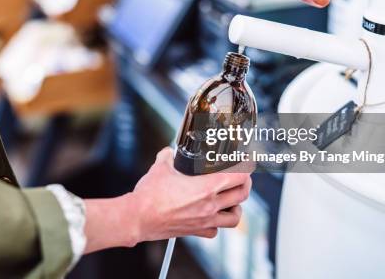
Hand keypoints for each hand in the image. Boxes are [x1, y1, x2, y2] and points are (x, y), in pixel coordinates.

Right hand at [83, 148, 251, 253]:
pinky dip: (217, 223)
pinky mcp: (195, 231)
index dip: (245, 168)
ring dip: (237, 206)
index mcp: (206, 187)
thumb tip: (169, 152)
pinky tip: (212, 216)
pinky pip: (215, 231)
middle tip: (243, 178)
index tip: (245, 163)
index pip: (238, 177)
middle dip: (245, 184)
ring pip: (234, 217)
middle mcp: (210, 205)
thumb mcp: (160, 167)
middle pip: (241, 195)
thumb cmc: (149, 196)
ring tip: (232, 200)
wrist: (138, 217)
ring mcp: (204, 220)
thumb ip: (167, 156)